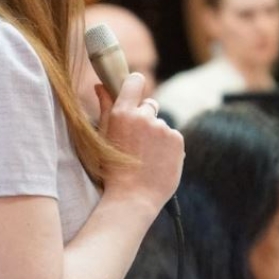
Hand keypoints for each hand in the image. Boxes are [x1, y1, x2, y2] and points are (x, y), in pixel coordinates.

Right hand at [97, 73, 183, 213]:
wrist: (133, 198)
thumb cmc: (112, 169)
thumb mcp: (103, 136)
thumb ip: (105, 107)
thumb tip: (100, 85)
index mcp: (122, 113)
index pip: (135, 81)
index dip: (134, 85)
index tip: (133, 90)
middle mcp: (144, 117)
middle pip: (149, 105)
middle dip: (144, 118)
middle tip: (136, 142)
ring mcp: (163, 128)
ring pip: (160, 125)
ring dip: (155, 136)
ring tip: (146, 157)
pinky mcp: (177, 140)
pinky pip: (172, 137)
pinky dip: (167, 147)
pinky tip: (157, 161)